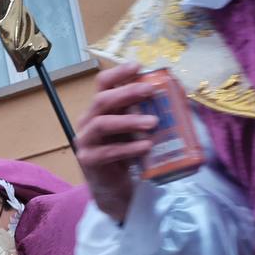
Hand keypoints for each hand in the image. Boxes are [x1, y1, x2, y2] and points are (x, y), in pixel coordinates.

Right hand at [74, 62, 157, 222]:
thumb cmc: (125, 155)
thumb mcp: (132, 129)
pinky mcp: (88, 161)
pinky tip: (146, 146)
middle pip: (102, 100)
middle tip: (150, 91)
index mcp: (98, 109)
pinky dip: (129, 147)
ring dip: (129, 120)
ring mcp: (85, 141)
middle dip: (127, 92)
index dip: (118, 73)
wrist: (113, 189)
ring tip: (153, 122)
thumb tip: (168, 93)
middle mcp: (87, 121)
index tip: (138, 65)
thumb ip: (140, 112)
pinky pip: (108, 151)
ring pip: (102, 123)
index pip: (102, 84)